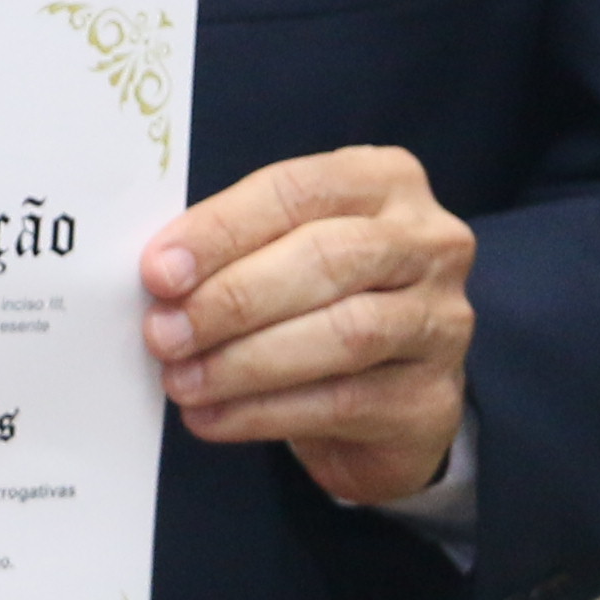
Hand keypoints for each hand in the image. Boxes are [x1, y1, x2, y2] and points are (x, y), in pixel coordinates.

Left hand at [139, 147, 473, 508]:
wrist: (388, 403)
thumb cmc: (322, 304)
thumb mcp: (288, 252)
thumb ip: (239, 249)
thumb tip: (160, 274)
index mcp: (385, 182)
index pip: (299, 192)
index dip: (224, 229)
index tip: (159, 270)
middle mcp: (428, 243)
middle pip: (327, 259)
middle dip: (233, 297)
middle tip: (164, 332)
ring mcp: (440, 321)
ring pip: (342, 334)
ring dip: (245, 361)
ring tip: (182, 380)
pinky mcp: (430, 398)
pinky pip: (342, 402)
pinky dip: (264, 412)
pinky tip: (213, 417)